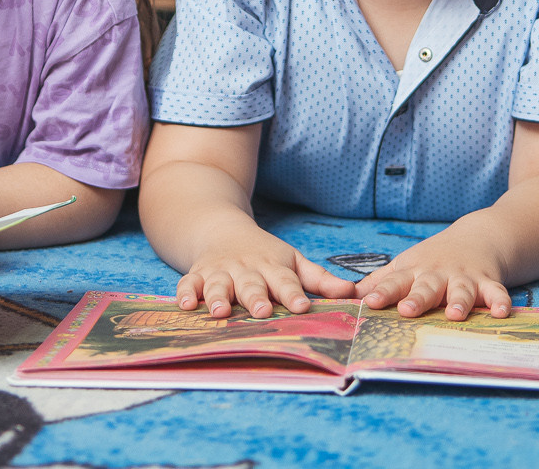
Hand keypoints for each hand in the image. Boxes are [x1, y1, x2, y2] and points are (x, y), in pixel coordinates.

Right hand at [176, 220, 354, 318]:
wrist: (220, 227)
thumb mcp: (292, 260)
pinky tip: (185, 305)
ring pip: (218, 284)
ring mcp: (220, 271)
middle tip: (262, 311)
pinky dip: (185, 293)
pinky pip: (188, 283)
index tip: (302, 307)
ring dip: (218, 297)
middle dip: (256, 297)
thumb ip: (320, 279)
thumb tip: (353, 292)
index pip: (286, 281)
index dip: (293, 294)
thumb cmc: (264, 253)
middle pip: (251, 284)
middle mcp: (246, 269)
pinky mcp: (197, 274)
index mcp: (272, 267)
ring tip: (219, 311)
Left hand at [357, 223, 511, 319]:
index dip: (381, 293)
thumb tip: (346, 296)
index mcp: (413, 273)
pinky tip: (503, 313)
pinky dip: (500, 301)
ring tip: (454, 314)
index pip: (393, 283)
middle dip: (417, 299)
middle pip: (425, 287)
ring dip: (458, 301)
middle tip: (407, 310)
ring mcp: (463, 277)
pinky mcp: (488, 281)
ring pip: (460, 290)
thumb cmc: (434, 259)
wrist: (478, 236)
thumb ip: (379, 282)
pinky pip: (496, 292)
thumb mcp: (405, 265)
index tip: (368, 304)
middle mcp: (437, 275)